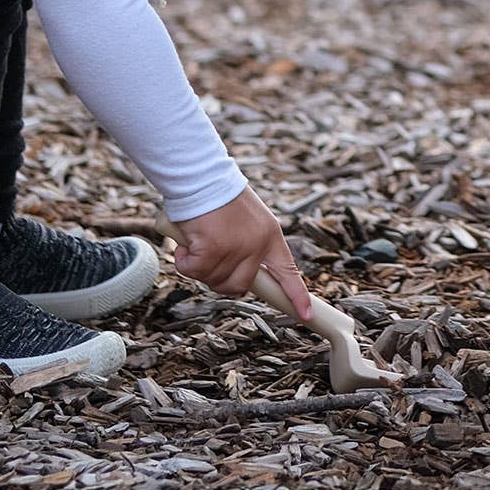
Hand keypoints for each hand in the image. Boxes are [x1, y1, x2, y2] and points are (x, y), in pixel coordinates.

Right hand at [171, 187, 311, 320]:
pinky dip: (184, 260)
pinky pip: (194, 271)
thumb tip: (233, 274)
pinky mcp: (213, 250)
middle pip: (240, 285)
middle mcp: (257, 245)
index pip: (287, 272)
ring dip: (199, 265)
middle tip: (208, 257)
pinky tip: (187, 241)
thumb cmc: (217, 194)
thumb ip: (246, 245)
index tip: (305, 314)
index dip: (296, 295)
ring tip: (198, 238)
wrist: (200, 175)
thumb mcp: (246, 218)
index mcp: (270, 235)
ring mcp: (236, 249)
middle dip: (220, 278)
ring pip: (213, 280)